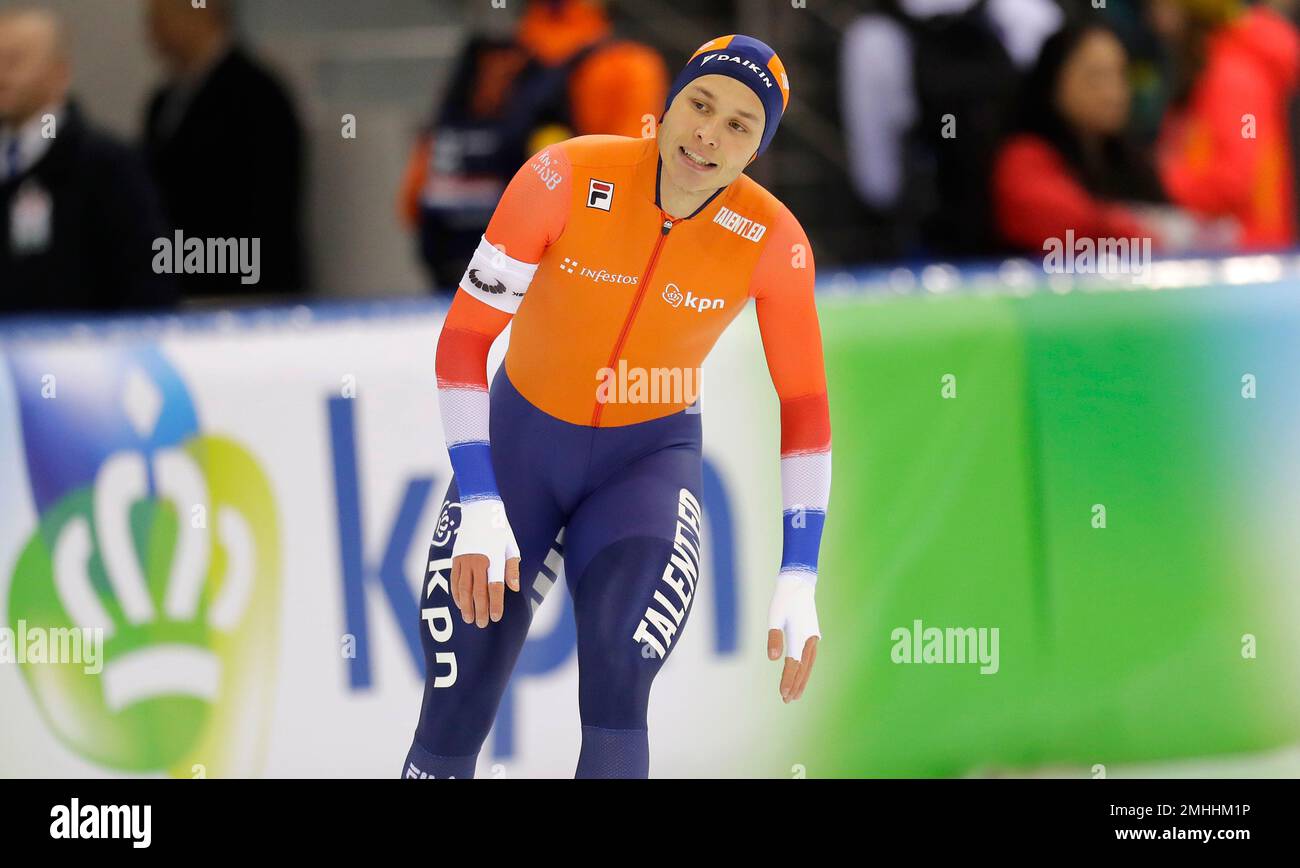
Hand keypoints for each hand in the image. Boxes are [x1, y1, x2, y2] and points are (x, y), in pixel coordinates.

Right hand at [450, 499, 520, 626]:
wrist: (479, 510)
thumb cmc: (499, 530)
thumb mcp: (511, 546)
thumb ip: (512, 568)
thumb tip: (514, 588)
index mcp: (494, 559)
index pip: (495, 588)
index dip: (496, 605)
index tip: (496, 617)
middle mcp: (477, 561)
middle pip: (478, 592)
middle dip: (480, 610)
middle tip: (481, 624)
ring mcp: (464, 560)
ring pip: (463, 589)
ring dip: (466, 606)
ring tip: (469, 618)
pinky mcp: (455, 558)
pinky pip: (454, 581)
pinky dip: (456, 594)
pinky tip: (460, 603)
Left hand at [767, 572, 819, 702]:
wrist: (799, 585)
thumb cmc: (784, 600)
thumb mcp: (774, 616)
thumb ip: (774, 638)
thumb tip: (774, 659)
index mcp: (798, 636)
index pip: (793, 665)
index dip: (788, 680)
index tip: (783, 695)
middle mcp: (809, 640)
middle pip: (803, 668)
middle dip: (795, 685)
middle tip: (788, 700)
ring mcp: (813, 637)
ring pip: (809, 664)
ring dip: (802, 679)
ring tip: (796, 694)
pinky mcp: (813, 634)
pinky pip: (810, 657)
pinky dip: (806, 668)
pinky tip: (801, 674)